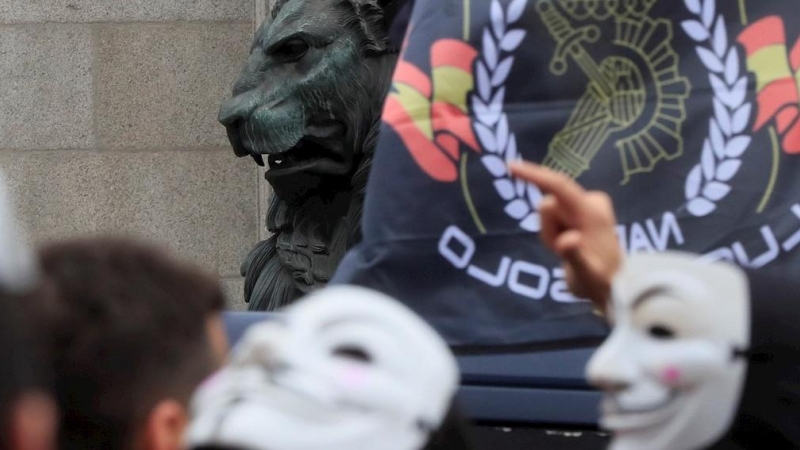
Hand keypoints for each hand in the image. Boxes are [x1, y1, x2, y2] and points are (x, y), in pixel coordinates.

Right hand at [508, 162, 621, 309]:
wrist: (614, 284)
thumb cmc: (600, 281)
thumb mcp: (586, 275)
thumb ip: (574, 255)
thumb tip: (568, 238)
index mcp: (593, 212)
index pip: (559, 186)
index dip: (534, 175)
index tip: (511, 167)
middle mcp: (591, 202)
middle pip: (550, 205)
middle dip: (547, 229)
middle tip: (559, 253)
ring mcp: (586, 205)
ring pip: (550, 212)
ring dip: (551, 233)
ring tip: (567, 253)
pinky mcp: (581, 210)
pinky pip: (553, 214)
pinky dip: (554, 231)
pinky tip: (569, 244)